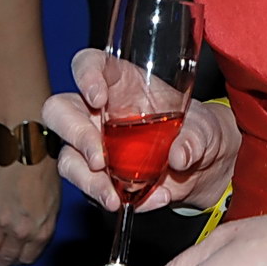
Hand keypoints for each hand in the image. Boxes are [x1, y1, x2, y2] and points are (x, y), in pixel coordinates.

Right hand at [0, 159, 60, 265]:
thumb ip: (44, 224)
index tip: (13, 263)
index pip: (28, 257)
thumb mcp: (54, 203)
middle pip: (7, 257)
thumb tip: (34, 235)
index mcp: (41, 231)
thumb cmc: (45, 172)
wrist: (28, 151)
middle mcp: (21, 231)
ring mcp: (0, 221)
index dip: (19, 262)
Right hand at [44, 48, 239, 213]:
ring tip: (113, 197)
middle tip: (99, 160)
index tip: (98, 98)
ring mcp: (95, 146)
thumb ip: (194, 139)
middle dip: (75, 135)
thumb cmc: (199, 130)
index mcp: (120, 82)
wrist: (206, 167)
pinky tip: (146, 201)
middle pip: (60, 111)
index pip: (88, 65)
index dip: (85, 76)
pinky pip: (92, 189)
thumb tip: (179, 156)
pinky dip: (113, 199)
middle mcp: (99, 112)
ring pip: (67, 158)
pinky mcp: (101, 178)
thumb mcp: (205, 129)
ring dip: (86, 180)